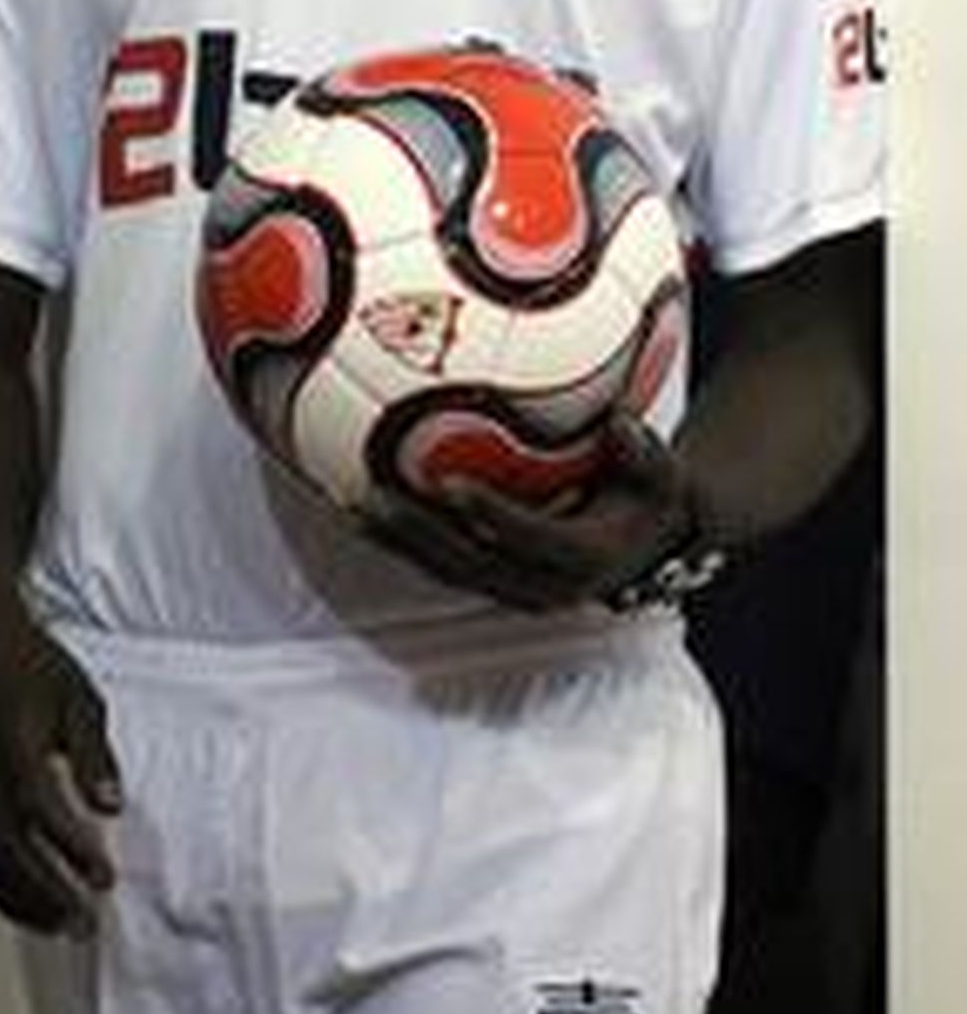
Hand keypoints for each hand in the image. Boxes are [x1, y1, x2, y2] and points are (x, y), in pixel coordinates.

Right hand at [0, 593, 121, 932]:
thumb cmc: (26, 664)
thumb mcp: (78, 694)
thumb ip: (95, 753)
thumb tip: (112, 807)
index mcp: (10, 734)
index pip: (37, 805)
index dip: (70, 847)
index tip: (104, 876)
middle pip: (4, 845)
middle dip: (47, 892)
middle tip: (85, 922)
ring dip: (21, 901)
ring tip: (61, 927)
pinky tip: (26, 905)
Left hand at [362, 412, 700, 613]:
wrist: (645, 547)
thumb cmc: (650, 499)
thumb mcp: (661, 478)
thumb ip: (646, 454)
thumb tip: (622, 424)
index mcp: (584, 559)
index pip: (533, 539)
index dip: (491, 516)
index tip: (451, 484)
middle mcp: (544, 585)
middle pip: (473, 563)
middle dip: (421, 534)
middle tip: (377, 496)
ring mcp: (513, 588)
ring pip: (448, 570)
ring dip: (399, 542)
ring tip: (352, 506)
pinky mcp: (492, 581)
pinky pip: (442, 564)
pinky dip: (402, 541)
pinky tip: (360, 510)